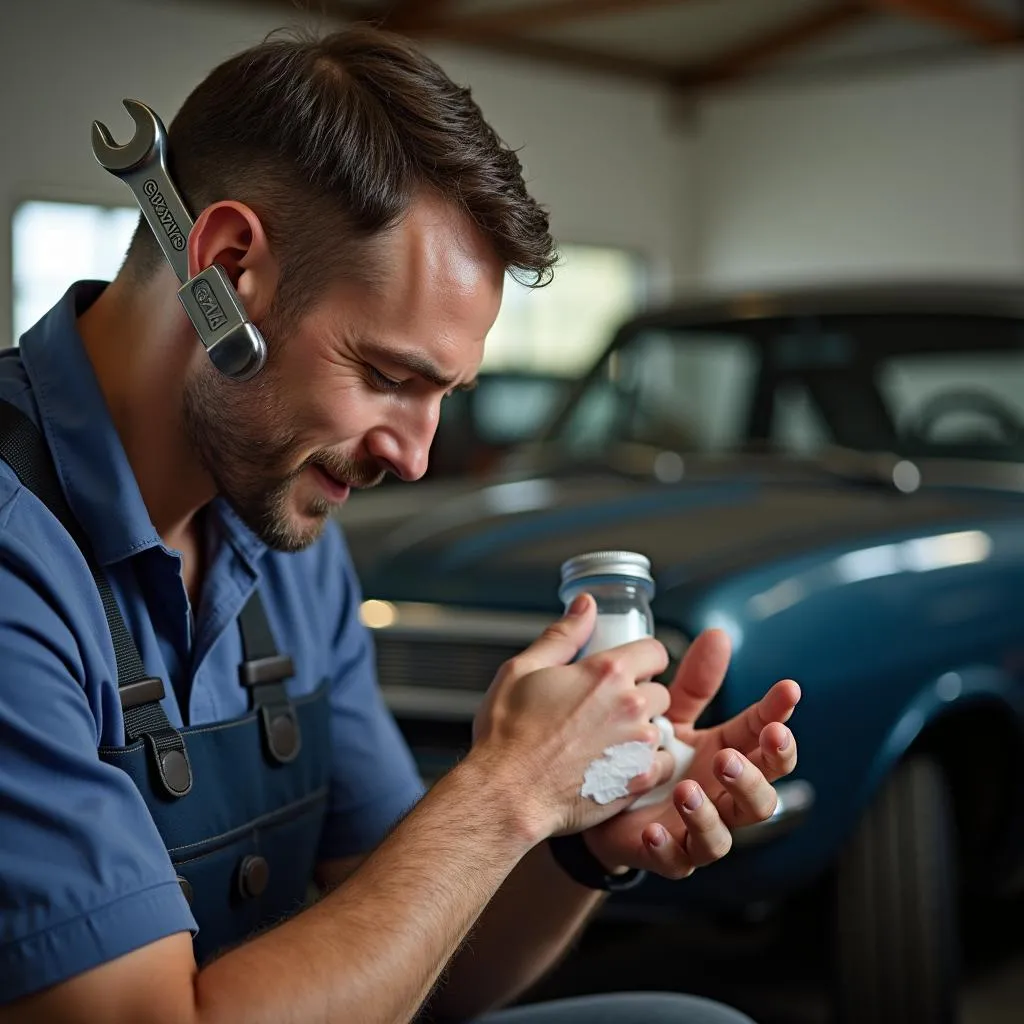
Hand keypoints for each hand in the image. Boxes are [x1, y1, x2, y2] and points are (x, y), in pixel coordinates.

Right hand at [470, 594, 678, 839]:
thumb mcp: (523, 669)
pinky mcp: (638, 778)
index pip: (655, 651)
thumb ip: (563, 635)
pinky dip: (644, 763)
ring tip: (605, 742)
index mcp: (606, 672)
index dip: (642, 658)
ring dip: (640, 731)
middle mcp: (630, 704)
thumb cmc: (508, 734)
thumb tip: (586, 606)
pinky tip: (615, 765)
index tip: (628, 670)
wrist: (507, 792)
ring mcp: (637, 743)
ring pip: (659, 728)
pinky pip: (661, 762)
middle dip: (639, 696)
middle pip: (659, 691)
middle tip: (606, 711)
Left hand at [583, 628, 799, 878]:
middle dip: (755, 775)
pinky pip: (678, 857)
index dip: (779, 715)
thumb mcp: (672, 714)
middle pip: (763, 793)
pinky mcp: (669, 854)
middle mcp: (723, 795)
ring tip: (685, 789)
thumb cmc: (650, 754)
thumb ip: (695, 682)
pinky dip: (669, 845)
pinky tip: (655, 829)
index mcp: (729, 753)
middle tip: (730, 755)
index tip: (788, 689)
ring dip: (709, 812)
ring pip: (726, 833)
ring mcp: (699, 829)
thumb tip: (717, 634)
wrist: (603, 800)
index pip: (764, 735)